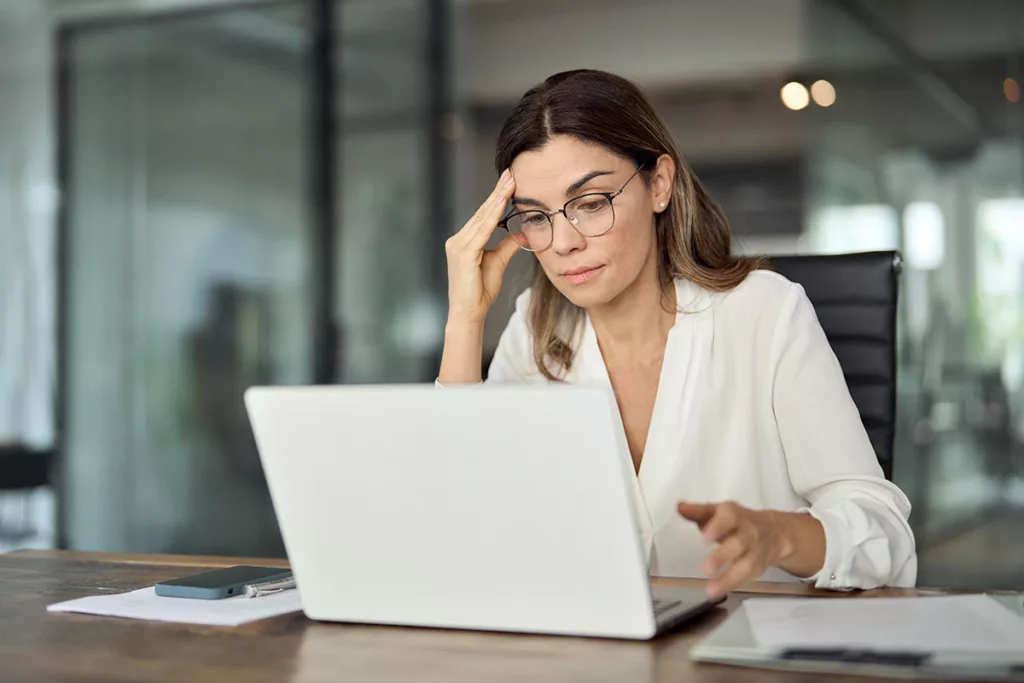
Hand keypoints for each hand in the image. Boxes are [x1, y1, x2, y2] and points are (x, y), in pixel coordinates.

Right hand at [444, 168, 520, 324]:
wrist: (468, 313)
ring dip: (497, 199)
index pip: (483, 215)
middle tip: (511, 172)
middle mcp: (458, 240)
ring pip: (482, 218)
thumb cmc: (480, 291)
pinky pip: (481, 230)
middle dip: (497, 192)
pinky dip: (492, 215)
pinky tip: (501, 203)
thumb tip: (523, 232)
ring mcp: (458, 245)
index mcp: (464, 241)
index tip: (509, 181)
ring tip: (510, 182)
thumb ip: (508, 245)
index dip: (496, 197)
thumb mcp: (498, 262)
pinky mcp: (463, 253)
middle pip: (482, 212)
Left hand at [677, 501, 791, 599]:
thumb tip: (680, 507)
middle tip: (706, 569)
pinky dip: (731, 586)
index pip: (729, 518)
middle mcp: (748, 533)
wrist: (774, 532)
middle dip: (723, 556)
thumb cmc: (738, 520)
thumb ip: (698, 511)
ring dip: (728, 579)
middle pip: (738, 544)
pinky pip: (745, 578)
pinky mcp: (757, 568)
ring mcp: (754, 552)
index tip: (705, 537)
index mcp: (735, 515)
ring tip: (710, 590)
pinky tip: (716, 592)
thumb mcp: (718, 511)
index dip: (718, 527)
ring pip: (745, 565)